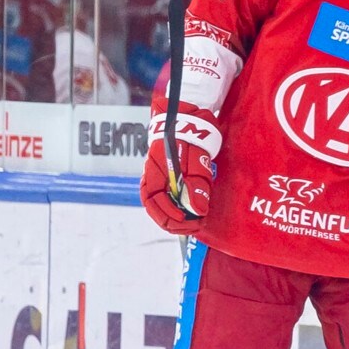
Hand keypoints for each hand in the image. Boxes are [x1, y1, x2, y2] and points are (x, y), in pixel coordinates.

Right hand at [141, 109, 219, 235]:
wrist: (186, 120)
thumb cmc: (191, 138)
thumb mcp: (197, 161)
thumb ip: (196, 185)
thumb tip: (198, 211)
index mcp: (155, 170)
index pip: (154, 200)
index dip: (169, 214)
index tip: (187, 220)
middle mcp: (151, 176)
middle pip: (154, 207)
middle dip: (172, 221)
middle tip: (193, 227)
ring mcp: (155, 177)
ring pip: (157, 205)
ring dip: (173, 218)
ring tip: (192, 224)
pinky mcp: (162, 178)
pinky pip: (163, 199)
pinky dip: (174, 209)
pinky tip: (188, 214)